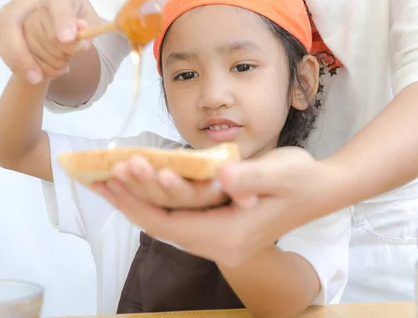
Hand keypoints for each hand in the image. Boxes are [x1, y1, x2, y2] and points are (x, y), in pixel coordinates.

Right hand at [0, 0, 100, 82]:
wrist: (58, 20)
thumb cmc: (76, 18)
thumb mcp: (90, 22)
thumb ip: (89, 28)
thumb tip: (81, 36)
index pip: (58, 2)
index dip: (62, 20)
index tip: (67, 39)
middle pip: (17, 21)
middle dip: (26, 53)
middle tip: (38, 77)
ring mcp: (11, 9)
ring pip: (6, 36)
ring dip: (22, 62)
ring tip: (42, 77)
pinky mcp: (1, 26)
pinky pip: (3, 48)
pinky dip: (17, 65)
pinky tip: (34, 75)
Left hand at [91, 146, 342, 266]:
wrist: (321, 190)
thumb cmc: (302, 179)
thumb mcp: (282, 172)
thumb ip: (253, 176)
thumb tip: (225, 176)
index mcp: (228, 236)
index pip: (168, 224)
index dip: (136, 202)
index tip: (108, 181)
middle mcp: (218, 244)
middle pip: (161, 226)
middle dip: (129, 201)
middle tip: (96, 177)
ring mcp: (218, 239)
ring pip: (167, 223)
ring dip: (139, 200)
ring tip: (109, 178)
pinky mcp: (218, 228)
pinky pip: (178, 217)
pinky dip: (156, 201)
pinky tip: (143, 183)